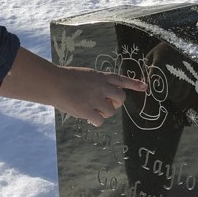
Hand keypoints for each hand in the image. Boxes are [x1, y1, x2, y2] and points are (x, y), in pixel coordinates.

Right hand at [0, 47, 147, 125]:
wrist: (53, 83)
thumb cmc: (66, 79)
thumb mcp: (86, 75)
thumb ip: (98, 84)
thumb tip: (106, 101)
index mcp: (101, 76)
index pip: (122, 80)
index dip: (134, 84)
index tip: (144, 87)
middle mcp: (102, 86)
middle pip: (121, 98)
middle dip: (115, 103)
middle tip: (103, 104)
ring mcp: (95, 98)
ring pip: (111, 111)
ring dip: (103, 112)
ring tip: (90, 108)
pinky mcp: (88, 110)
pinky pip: (100, 120)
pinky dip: (95, 121)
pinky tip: (87, 116)